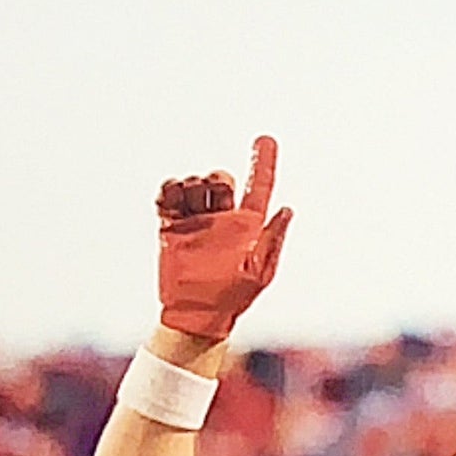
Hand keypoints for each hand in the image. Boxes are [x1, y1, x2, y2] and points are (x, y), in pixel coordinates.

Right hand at [156, 136, 287, 342]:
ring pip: (194, 185)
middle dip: (217, 179)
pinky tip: (171, 197)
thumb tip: (287, 209)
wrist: (195, 316)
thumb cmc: (232, 299)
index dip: (263, 162)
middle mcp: (222, 219)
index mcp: (247, 226)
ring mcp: (196, 222)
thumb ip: (272, 240)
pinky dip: (168, 191)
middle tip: (214, 194)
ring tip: (189, 201)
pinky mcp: (172, 228)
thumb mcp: (259, 272)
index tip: (265, 140)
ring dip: (192, 185)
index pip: (259, 187)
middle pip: (221, 181)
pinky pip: (168, 200)